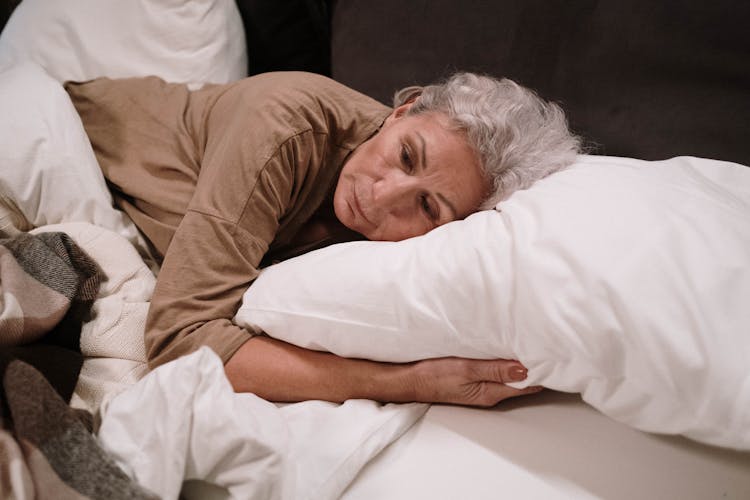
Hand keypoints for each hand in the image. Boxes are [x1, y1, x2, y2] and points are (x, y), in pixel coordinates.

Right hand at [409, 357, 542, 406]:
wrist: (411, 379)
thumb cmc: (434, 375)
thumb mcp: (466, 369)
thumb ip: (495, 369)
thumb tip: (523, 369)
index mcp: (491, 393)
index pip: (526, 385)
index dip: (540, 371)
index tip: (551, 356)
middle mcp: (491, 393)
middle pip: (522, 382)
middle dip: (534, 366)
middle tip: (545, 347)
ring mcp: (483, 387)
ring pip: (510, 376)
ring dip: (520, 364)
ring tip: (530, 346)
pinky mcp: (475, 380)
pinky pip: (498, 372)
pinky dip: (506, 363)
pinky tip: (507, 352)